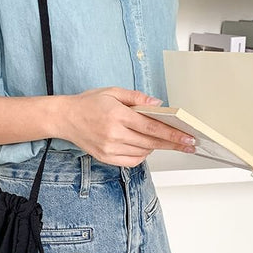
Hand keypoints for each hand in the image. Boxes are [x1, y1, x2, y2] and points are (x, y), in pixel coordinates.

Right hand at [58, 86, 195, 166]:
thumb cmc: (88, 104)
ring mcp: (109, 148)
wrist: (65, 118)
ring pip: (142, 152)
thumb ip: (137, 98)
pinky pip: (131, 161)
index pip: (152, 127)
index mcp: (117, 115)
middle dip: (171, 143)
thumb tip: (158, 104)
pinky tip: (144, 147)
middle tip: (187, 144)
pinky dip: (142, 155)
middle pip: (150, 142)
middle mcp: (113, 134)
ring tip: (161, 141)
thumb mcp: (113, 92)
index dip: (172, 134)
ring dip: (155, 147)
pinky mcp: (105, 157)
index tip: (187, 138)